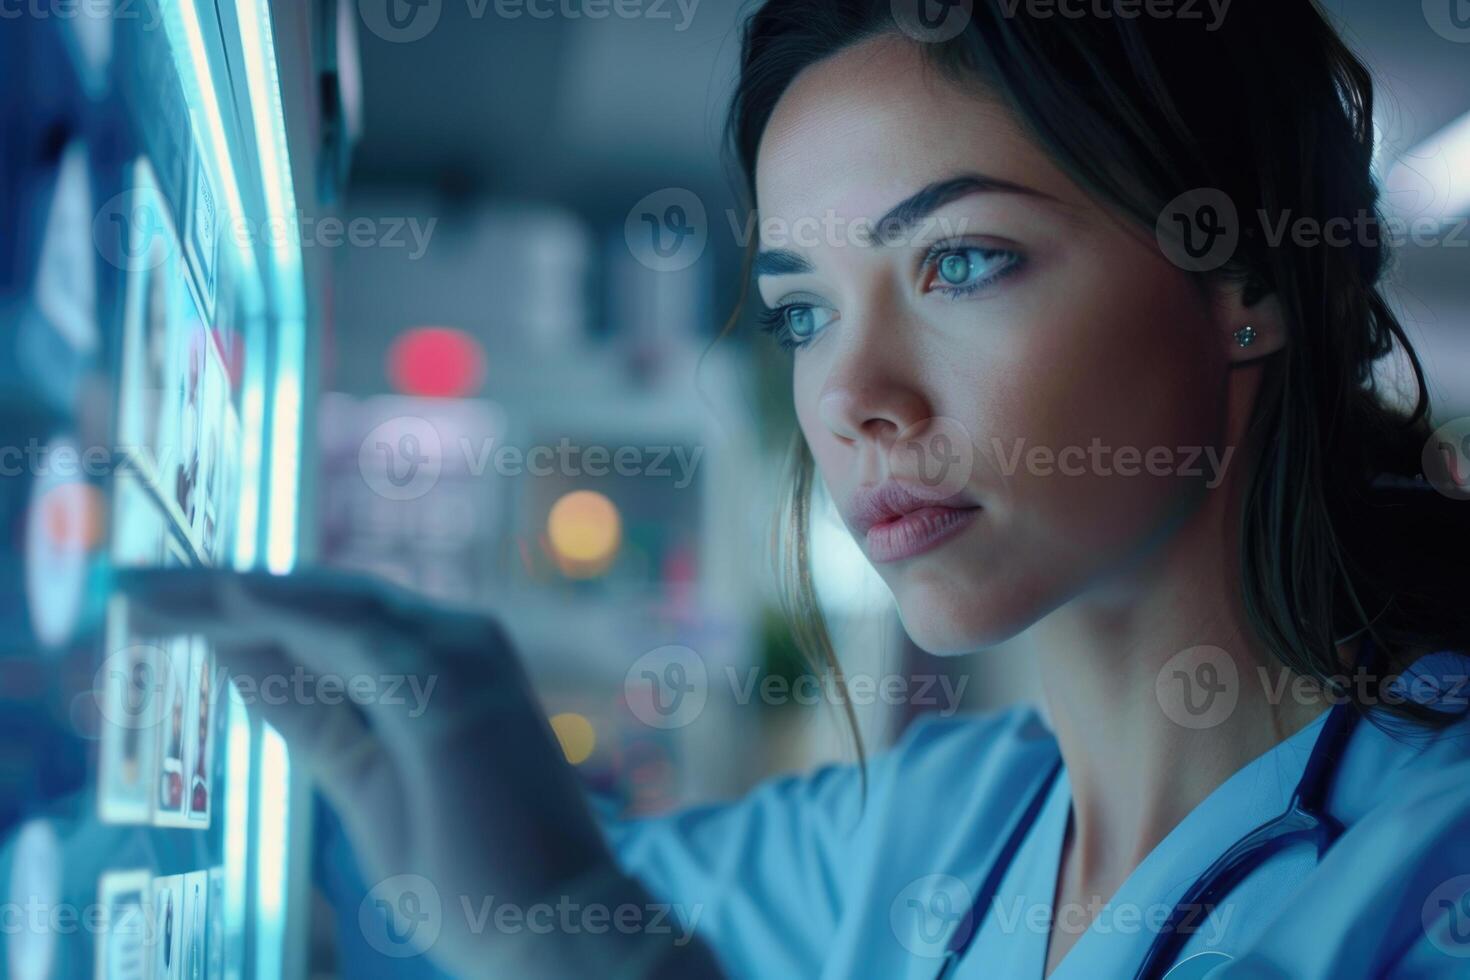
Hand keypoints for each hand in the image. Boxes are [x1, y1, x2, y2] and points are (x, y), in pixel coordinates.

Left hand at [120, 565, 719, 977]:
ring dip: (228, 593)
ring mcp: (458, 658)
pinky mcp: (448, 690)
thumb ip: (310, 719)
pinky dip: (284, 612)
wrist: (557, 930)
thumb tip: (238, 662)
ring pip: (324, 604)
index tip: (159, 611)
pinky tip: (219, 599)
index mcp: (438, 666)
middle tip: (130, 588)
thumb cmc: (473, 874)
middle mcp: (453, 642)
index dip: (239, 609)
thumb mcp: (366, 784)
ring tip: (141, 592)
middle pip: (317, 598)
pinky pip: (351, 635)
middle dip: (216, 589)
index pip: (323, 621)